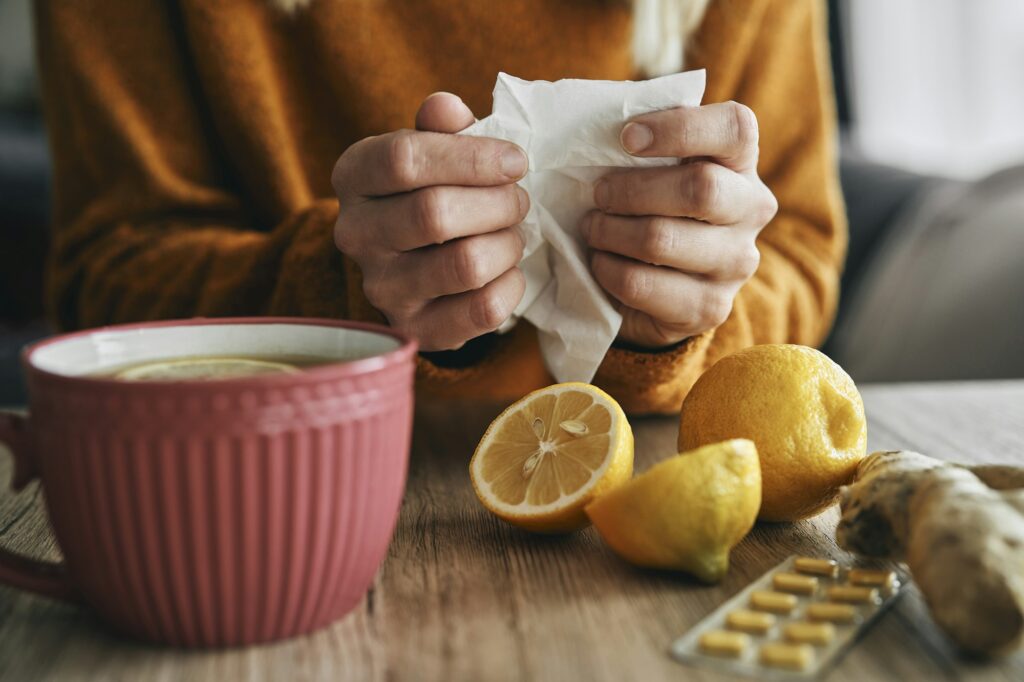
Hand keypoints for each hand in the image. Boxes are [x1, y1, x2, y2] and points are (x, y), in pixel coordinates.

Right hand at [332, 93, 528, 350]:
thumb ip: (443, 126)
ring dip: (507, 244)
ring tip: (512, 233)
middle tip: (519, 200)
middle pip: (435, 213)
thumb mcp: (433, 150)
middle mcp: (355, 234)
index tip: (516, 161)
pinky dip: (511, 285)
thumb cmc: (431, 191)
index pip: (403, 159)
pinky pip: (482, 309)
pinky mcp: (416, 329)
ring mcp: (382, 288)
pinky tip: (508, 270)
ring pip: (465, 264)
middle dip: (497, 203)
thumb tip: (446, 108)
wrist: (416, 264)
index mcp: (354, 176)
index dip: (471, 157)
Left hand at [582, 102, 777, 348]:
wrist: (660, 290)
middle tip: (598, 194)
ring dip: (611, 231)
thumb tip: (598, 118)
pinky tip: (601, 262)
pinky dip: (609, 270)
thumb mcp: (652, 168)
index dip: (679, 127)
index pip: (735, 128)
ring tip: (593, 228)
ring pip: (663, 239)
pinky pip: (642, 285)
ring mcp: (737, 263)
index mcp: (741, 162)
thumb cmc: (650, 208)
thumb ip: (641, 141)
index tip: (626, 137)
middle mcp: (752, 210)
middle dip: (632, 190)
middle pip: (700, 188)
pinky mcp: (710, 307)